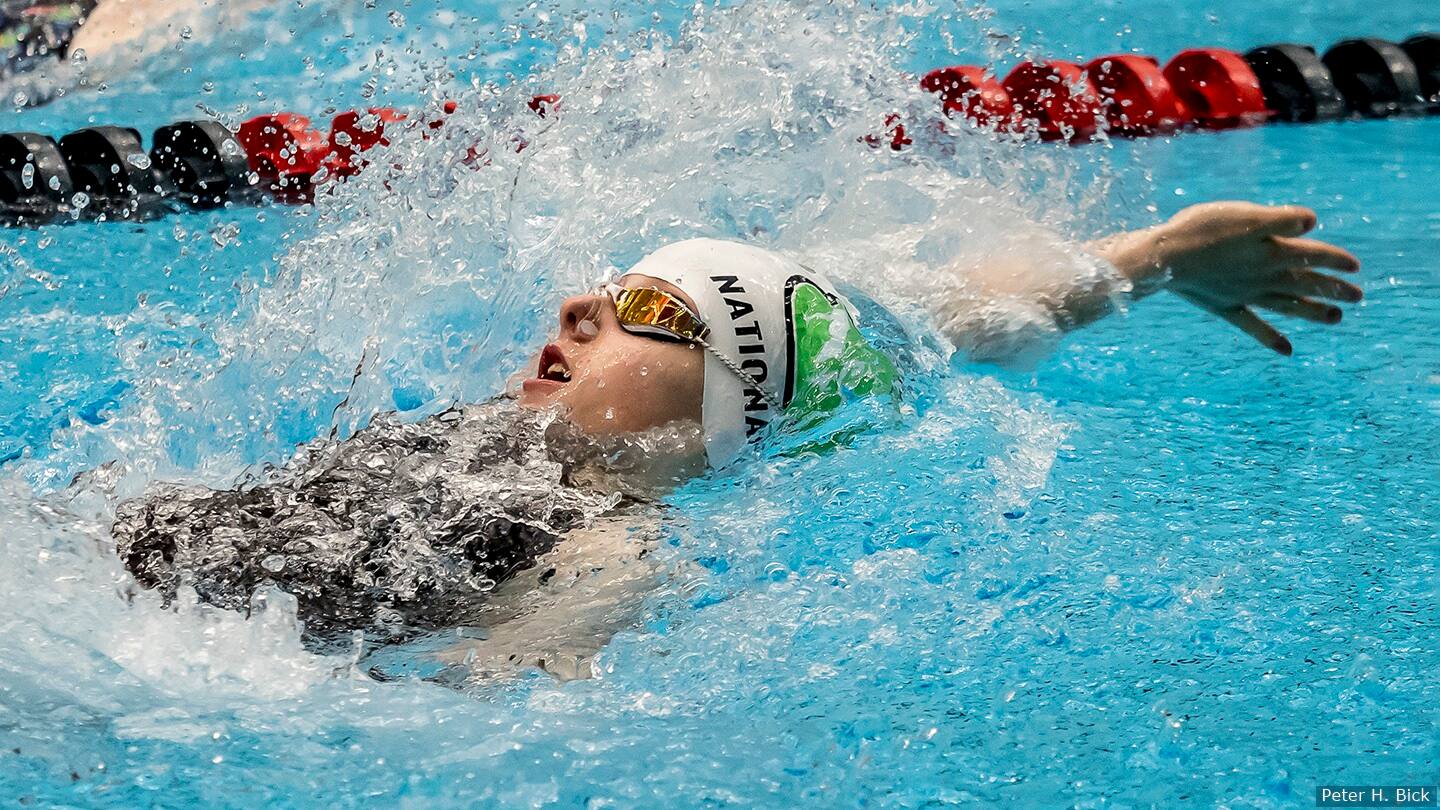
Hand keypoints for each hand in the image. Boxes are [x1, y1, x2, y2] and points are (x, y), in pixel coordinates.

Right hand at [1100, 202, 1361, 354]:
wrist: (1165, 259)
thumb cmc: (1202, 229)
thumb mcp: (1245, 216)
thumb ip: (1281, 220)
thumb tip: (1313, 221)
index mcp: (1273, 251)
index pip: (1314, 254)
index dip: (1335, 259)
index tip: (1355, 267)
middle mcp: (1264, 277)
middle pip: (1306, 283)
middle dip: (1333, 289)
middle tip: (1358, 297)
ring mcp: (1245, 295)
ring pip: (1288, 305)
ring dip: (1313, 312)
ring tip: (1337, 320)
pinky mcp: (1225, 307)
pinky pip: (1254, 325)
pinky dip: (1271, 338)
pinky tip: (1287, 351)